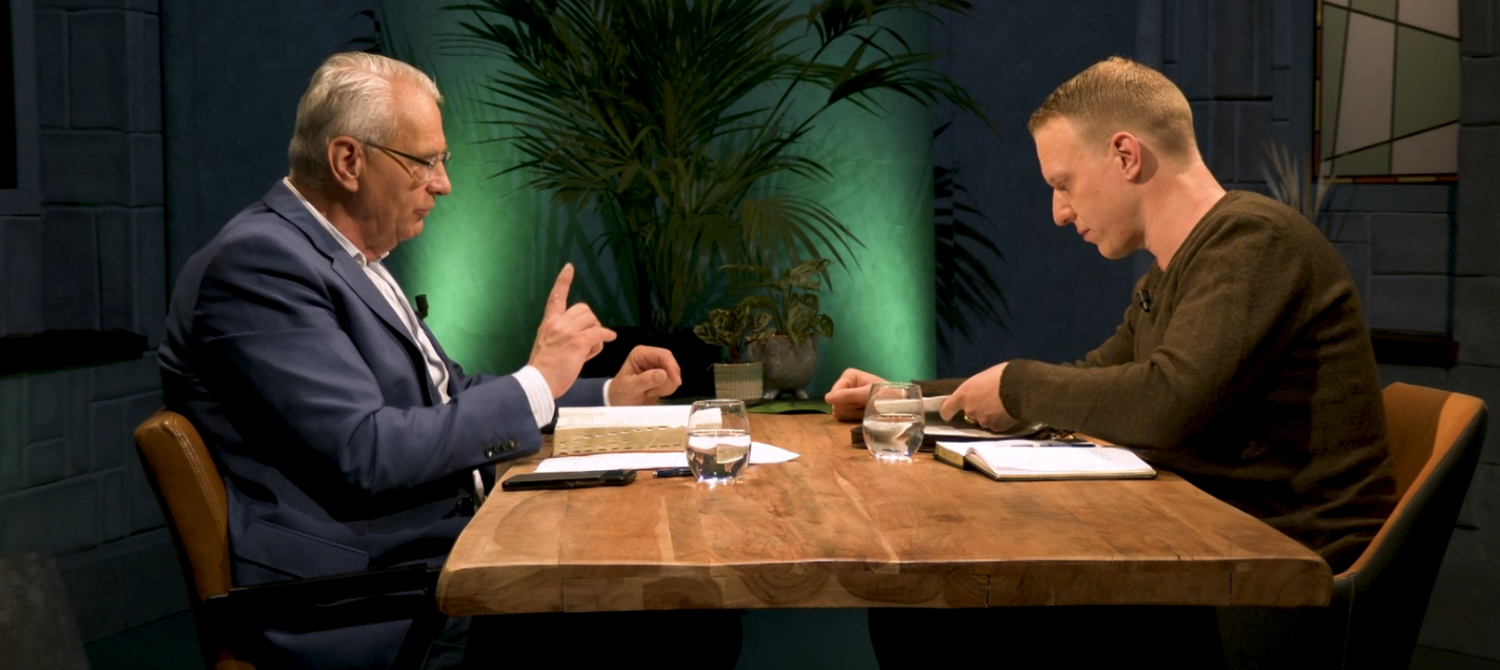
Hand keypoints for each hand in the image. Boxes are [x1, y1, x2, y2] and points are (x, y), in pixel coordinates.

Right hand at [527, 264, 616, 397]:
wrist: (539, 381)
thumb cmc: (543, 369)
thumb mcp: (547, 344)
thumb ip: (560, 335)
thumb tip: (582, 336)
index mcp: (548, 322)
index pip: (556, 297)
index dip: (563, 281)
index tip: (569, 267)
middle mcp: (558, 323)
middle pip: (583, 309)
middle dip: (591, 321)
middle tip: (589, 337)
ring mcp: (568, 331)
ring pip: (593, 321)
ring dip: (596, 333)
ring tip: (590, 348)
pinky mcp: (578, 342)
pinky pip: (599, 333)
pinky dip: (606, 336)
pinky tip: (609, 339)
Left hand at [608, 346, 681, 404]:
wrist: (619, 403)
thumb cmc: (620, 393)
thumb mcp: (630, 388)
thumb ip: (645, 381)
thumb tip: (663, 374)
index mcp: (640, 354)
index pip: (662, 355)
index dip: (671, 367)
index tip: (675, 381)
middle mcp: (650, 357)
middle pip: (671, 363)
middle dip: (669, 378)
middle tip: (659, 391)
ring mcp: (656, 367)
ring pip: (673, 373)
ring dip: (665, 386)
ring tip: (650, 392)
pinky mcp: (661, 377)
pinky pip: (672, 382)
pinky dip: (666, 390)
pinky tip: (653, 393)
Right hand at [823, 368, 888, 420]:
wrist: (897, 404)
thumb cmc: (885, 395)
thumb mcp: (867, 394)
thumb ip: (847, 395)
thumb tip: (827, 398)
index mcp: (848, 376)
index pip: (835, 392)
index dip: (845, 400)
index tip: (860, 400)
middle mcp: (845, 385)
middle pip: (835, 402)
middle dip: (850, 407)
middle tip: (864, 405)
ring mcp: (845, 396)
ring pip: (837, 410)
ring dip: (852, 413)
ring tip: (864, 408)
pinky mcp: (848, 406)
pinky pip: (842, 415)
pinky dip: (853, 416)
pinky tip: (862, 412)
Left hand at [940, 362, 1019, 431]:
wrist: (1020, 386)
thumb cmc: (1002, 375)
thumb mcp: (983, 377)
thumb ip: (976, 388)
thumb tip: (979, 391)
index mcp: (964, 395)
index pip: (947, 409)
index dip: (947, 412)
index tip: (948, 415)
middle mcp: (970, 410)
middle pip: (970, 413)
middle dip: (978, 409)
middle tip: (991, 400)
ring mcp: (983, 420)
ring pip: (984, 420)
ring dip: (990, 415)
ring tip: (1003, 405)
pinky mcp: (996, 427)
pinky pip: (996, 425)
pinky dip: (1001, 420)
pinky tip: (1009, 411)